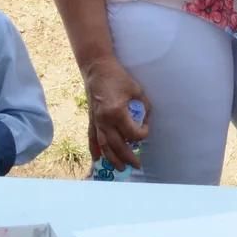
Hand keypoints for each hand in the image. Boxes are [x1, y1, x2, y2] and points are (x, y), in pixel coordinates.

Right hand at [83, 57, 148, 171]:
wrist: (97, 68)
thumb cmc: (118, 77)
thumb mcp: (136, 90)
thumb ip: (143, 107)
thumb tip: (145, 119)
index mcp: (117, 112)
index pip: (132, 133)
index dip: (142, 132)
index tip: (146, 126)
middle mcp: (105, 120)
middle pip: (117, 145)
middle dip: (128, 157)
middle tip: (137, 165)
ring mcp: (96, 120)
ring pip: (104, 145)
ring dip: (112, 159)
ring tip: (120, 168)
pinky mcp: (91, 119)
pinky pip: (91, 137)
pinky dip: (94, 149)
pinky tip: (96, 158)